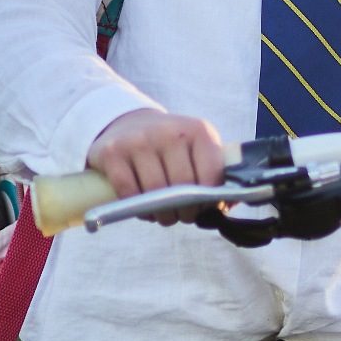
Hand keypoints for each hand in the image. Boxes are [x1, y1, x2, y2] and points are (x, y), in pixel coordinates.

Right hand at [87, 108, 226, 221]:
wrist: (129, 124)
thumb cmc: (171, 148)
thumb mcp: (197, 150)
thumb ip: (216, 174)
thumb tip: (228, 205)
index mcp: (198, 131)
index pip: (212, 174)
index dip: (209, 200)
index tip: (203, 208)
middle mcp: (170, 131)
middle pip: (183, 187)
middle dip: (185, 211)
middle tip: (183, 216)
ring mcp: (139, 140)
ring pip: (155, 193)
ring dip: (162, 214)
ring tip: (164, 215)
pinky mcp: (112, 152)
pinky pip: (128, 193)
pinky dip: (137, 208)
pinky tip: (142, 208)